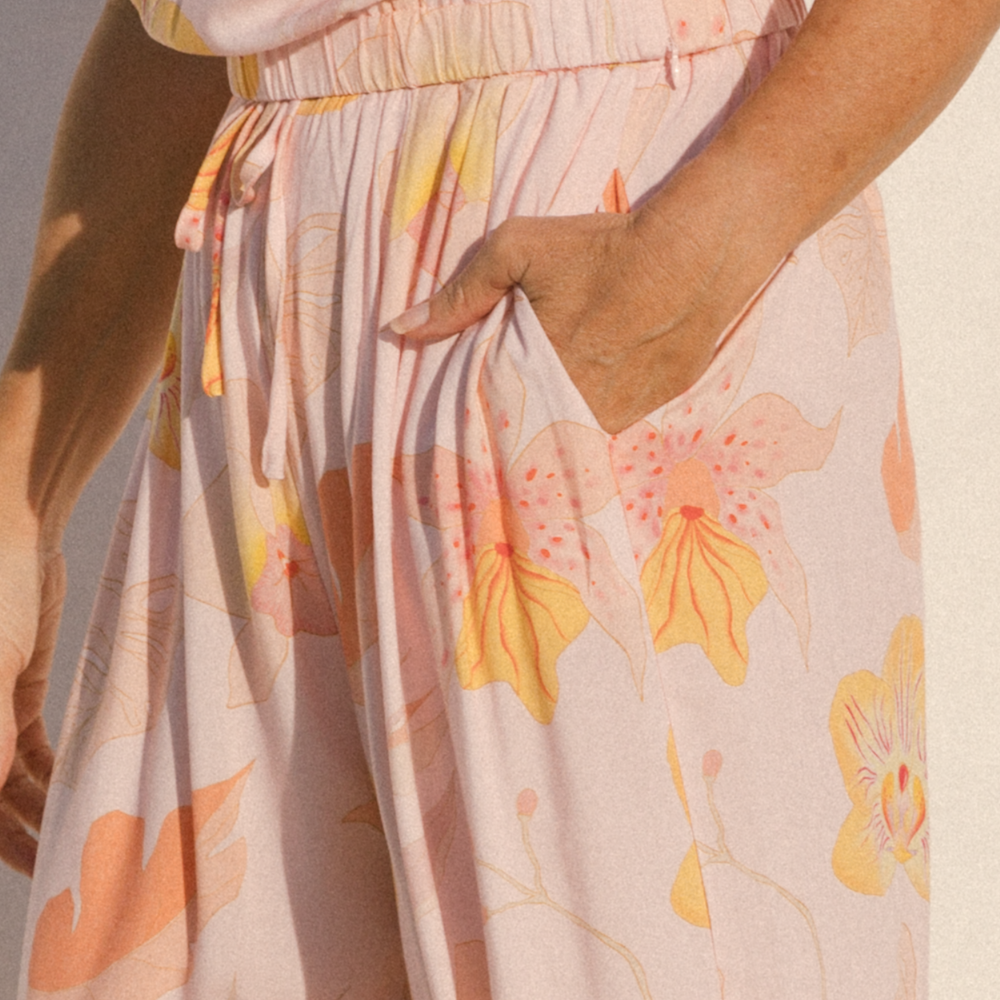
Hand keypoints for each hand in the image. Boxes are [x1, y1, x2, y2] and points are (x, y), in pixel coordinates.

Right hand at [0, 541, 64, 875]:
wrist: (14, 527)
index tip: (37, 864)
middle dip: (21, 829)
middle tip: (70, 860)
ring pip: (10, 774)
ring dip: (45, 802)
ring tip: (86, 831)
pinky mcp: (15, 686)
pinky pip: (29, 743)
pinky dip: (53, 767)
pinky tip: (81, 788)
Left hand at [389, 193, 759, 433]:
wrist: (699, 249)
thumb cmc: (604, 247)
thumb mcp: (518, 250)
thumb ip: (459, 294)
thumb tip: (399, 330)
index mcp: (539, 379)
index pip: (493, 419)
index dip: (480, 414)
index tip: (467, 410)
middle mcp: (580, 409)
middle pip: (534, 426)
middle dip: (518, 414)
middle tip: (514, 389)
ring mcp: (622, 413)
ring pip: (574, 426)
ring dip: (559, 411)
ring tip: (558, 379)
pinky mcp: (656, 405)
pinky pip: (614, 416)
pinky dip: (600, 402)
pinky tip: (601, 372)